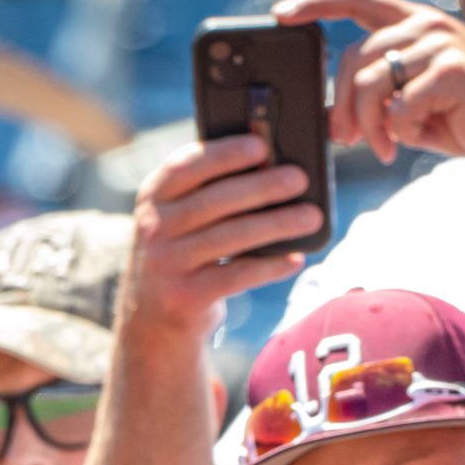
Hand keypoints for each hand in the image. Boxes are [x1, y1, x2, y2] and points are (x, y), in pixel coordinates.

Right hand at [122, 135, 320, 339]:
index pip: (187, 165)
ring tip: (312, 217)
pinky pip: (236, 276)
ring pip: (231, 237)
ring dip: (276, 225)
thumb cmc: (183, 254)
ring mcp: (167, 264)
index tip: (262, 145)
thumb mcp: (180, 219)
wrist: (152, 319)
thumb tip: (272, 167)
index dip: (225, 153)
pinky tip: (295, 259)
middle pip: (215, 201)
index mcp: (154, 196)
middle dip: (262, 187)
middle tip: (299, 178)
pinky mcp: (185, 297)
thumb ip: (209, 192)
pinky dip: (270, 266)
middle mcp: (154, 227)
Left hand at [275, 0, 464, 169]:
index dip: (316, 2)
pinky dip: (400, 133)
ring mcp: (441, 44)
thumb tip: (333, 117)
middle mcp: (427, 25)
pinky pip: (400, 108)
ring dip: (371, 126)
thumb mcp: (417, 105)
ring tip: (384, 149)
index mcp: (417, 25)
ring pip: (372, 84)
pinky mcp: (453, 71)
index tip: (283, 14)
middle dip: (344, 105)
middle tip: (350, 140)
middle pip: (354, 57)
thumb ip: (379, 98)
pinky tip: (417, 141)